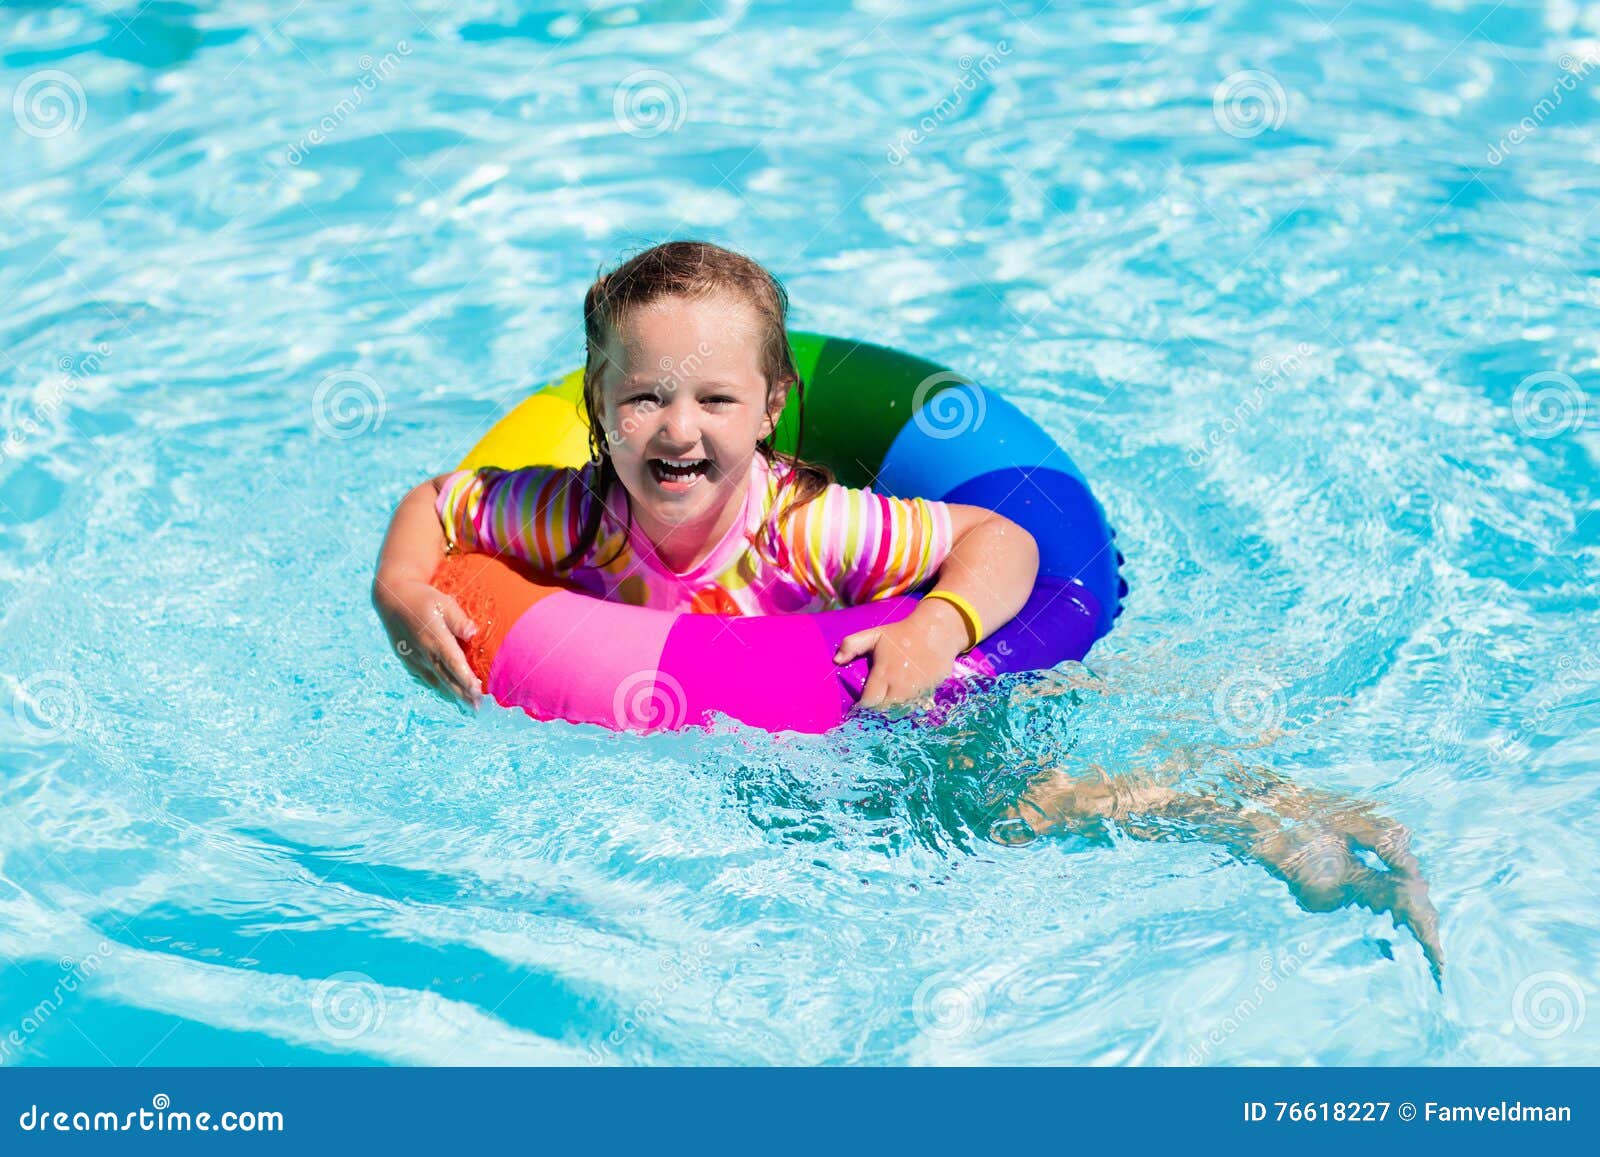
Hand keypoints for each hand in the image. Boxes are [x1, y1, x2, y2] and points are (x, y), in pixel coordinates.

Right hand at [373, 576, 481, 707]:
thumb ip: (459, 619)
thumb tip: (473, 633)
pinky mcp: (407, 660)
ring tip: (467, 705)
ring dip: (452, 694)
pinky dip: (438, 686)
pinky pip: (426, 677)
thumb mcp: (443, 602)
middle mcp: (424, 653)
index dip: (466, 680)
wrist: (391, 598)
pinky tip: (448, 692)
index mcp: (435, 638)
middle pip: (447, 678)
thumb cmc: (422, 598)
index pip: (454, 664)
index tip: (479, 693)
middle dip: (463, 694)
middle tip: (477, 708)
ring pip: (436, 681)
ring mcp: (414, 658)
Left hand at [833, 599, 968, 710]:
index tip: (860, 704)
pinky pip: (917, 709)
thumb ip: (852, 645)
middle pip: (885, 712)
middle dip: (877, 711)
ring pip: (901, 713)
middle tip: (874, 706)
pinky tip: (905, 703)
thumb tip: (836, 660)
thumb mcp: (874, 635)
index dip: (862, 706)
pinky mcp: (930, 694)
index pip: (869, 702)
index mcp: (884, 673)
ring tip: (888, 706)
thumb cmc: (902, 634)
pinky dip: (910, 709)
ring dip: (893, 711)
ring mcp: (917, 692)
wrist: (936, 631)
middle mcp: (901, 686)